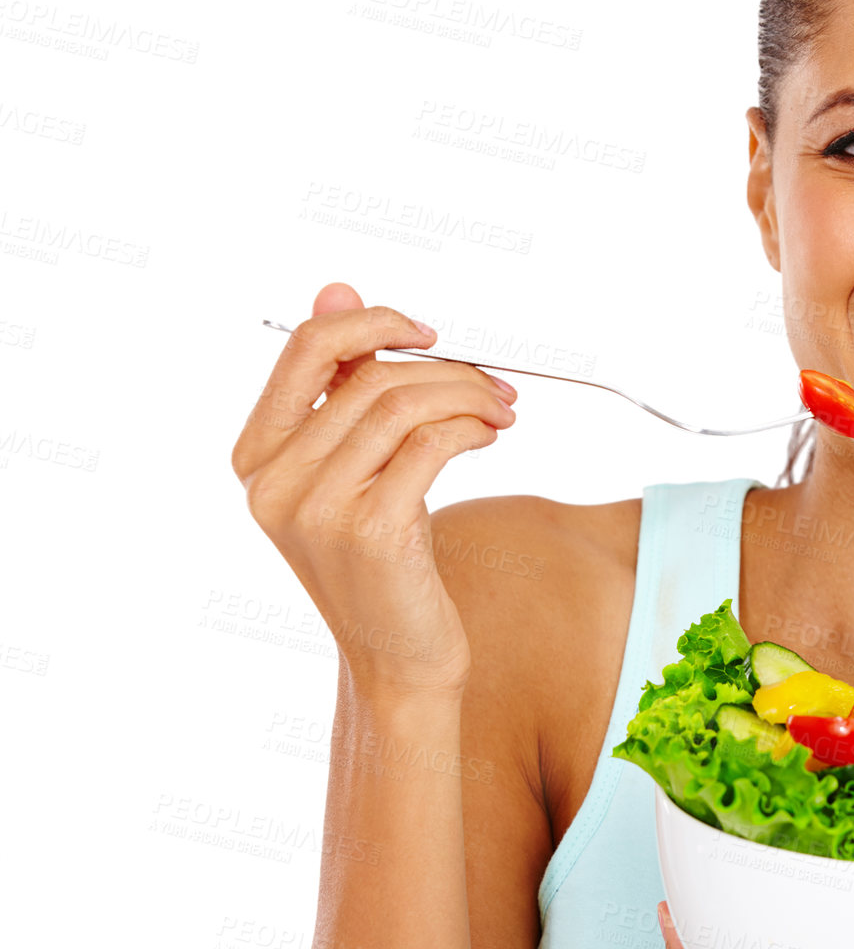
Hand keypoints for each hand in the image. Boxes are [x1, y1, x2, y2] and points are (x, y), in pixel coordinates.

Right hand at [230, 282, 517, 697]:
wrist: (401, 658)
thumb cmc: (384, 558)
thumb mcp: (355, 468)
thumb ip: (341, 384)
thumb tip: (337, 290)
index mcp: (257, 457)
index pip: (304, 348)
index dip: (372, 322)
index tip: (428, 333)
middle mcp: (274, 482)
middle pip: (371, 376)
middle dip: (447, 369)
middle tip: (496, 387)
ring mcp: (318, 508)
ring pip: (404, 404)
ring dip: (469, 397)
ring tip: (501, 413)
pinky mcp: (370, 530)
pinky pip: (431, 443)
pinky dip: (472, 427)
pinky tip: (492, 437)